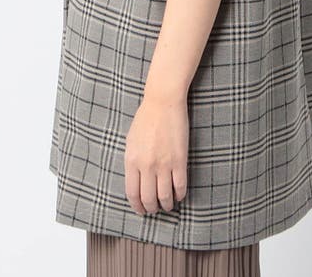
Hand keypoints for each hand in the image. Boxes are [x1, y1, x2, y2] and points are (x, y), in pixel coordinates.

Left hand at [124, 91, 188, 214]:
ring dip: (167, 205)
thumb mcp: (131, 141)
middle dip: (152, 208)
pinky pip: (180, 186)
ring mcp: (163, 164)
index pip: (132, 193)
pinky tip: (179, 195)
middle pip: (148, 198)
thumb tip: (136, 181)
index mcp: (131, 161)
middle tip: (155, 209)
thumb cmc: (146, 118)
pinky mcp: (179, 160)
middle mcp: (146, 166)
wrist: (163, 102)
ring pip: (164, 196)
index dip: (137, 206)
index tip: (141, 210)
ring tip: (168, 204)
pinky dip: (180, 195)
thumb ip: (132, 161)